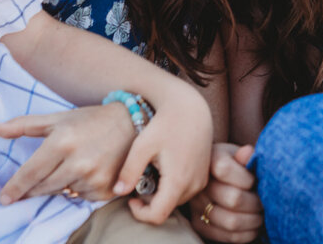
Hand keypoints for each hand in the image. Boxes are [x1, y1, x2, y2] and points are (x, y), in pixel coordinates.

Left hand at [0, 103, 135, 203]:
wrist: (134, 124)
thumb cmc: (91, 120)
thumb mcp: (59, 118)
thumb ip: (25, 125)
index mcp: (62, 141)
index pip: (31, 172)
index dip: (15, 187)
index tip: (4, 199)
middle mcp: (78, 162)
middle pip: (44, 187)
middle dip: (32, 190)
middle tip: (24, 192)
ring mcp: (93, 178)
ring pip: (62, 193)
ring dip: (58, 186)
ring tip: (67, 169)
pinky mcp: (105, 189)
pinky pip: (81, 197)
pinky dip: (78, 189)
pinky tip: (85, 174)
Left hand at [117, 82, 213, 224]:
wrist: (191, 106)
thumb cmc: (165, 122)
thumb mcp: (143, 145)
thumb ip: (130, 171)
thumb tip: (118, 192)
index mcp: (178, 181)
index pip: (157, 216)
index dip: (140, 213)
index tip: (130, 198)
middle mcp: (193, 185)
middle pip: (166, 208)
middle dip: (149, 200)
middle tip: (139, 178)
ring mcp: (201, 181)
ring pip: (175, 200)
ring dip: (160, 193)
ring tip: (151, 170)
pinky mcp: (204, 174)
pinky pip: (185, 191)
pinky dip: (171, 186)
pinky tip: (163, 166)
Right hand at [188, 143, 261, 242]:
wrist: (215, 177)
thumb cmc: (234, 163)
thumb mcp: (239, 154)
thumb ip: (244, 155)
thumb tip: (248, 152)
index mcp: (208, 161)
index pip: (225, 169)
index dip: (246, 178)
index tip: (254, 180)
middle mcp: (198, 185)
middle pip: (233, 198)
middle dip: (256, 202)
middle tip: (263, 201)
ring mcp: (196, 207)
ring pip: (232, 221)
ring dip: (253, 220)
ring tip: (260, 213)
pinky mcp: (200, 224)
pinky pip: (227, 236)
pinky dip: (247, 234)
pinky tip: (254, 225)